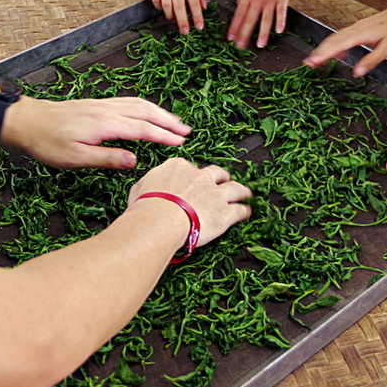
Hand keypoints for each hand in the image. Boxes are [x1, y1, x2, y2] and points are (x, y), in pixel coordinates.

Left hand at [5, 96, 190, 169]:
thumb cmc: (48, 141)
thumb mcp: (76, 158)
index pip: (142, 129)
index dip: (163, 136)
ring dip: (159, 112)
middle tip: (187, 131)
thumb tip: (135, 160)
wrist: (27, 120)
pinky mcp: (97, 104)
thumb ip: (107, 158)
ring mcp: (102, 104)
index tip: (181, 143)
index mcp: (105, 124)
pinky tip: (147, 112)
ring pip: (138, 104)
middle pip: (145, 112)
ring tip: (175, 121)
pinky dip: (144, 106)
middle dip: (168, 121)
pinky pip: (128, 101)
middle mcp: (107, 110)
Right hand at [128, 156, 251, 247]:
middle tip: (223, 181)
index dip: (193, 175)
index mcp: (178, 167)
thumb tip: (146, 189)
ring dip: (241, 191)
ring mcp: (215, 194)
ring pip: (235, 188)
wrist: (159, 219)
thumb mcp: (139, 188)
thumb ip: (149, 185)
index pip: (189, 167)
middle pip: (216, 173)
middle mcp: (200, 177)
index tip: (192, 180)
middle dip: (221, 177)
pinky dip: (245, 211)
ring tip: (245, 192)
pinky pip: (240, 210)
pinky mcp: (225, 213)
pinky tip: (247, 212)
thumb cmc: (146, 206)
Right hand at [152, 0, 207, 33]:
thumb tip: (204, 7)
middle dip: (182, 22)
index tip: (199, 27)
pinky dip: (159, 7)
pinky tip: (165, 9)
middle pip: (179, 7)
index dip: (197, 16)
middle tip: (185, 32)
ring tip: (175, 20)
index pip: (194, 2)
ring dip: (171, 16)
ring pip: (166, 5)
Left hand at [229, 0, 291, 48]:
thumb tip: (239, 9)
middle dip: (244, 35)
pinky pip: (281, 12)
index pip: (239, 15)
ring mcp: (271, 0)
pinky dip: (280, 22)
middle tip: (240, 47)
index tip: (230, 39)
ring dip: (262, 33)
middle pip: (250, 20)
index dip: (234, 28)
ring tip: (260, 45)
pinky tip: (278, 31)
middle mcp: (258, 0)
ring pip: (266, 19)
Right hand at [302, 3, 386, 76]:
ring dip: (324, 48)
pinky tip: (337, 54)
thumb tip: (356, 73)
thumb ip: (371, 60)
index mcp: (361, 34)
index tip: (313, 62)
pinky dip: (334, 45)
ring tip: (315, 60)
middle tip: (307, 64)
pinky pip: (342, 36)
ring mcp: (356, 27)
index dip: (324, 54)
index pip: (338, 45)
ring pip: (335, 38)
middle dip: (318, 52)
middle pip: (332, 40)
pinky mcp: (358, 28)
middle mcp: (355, 29)